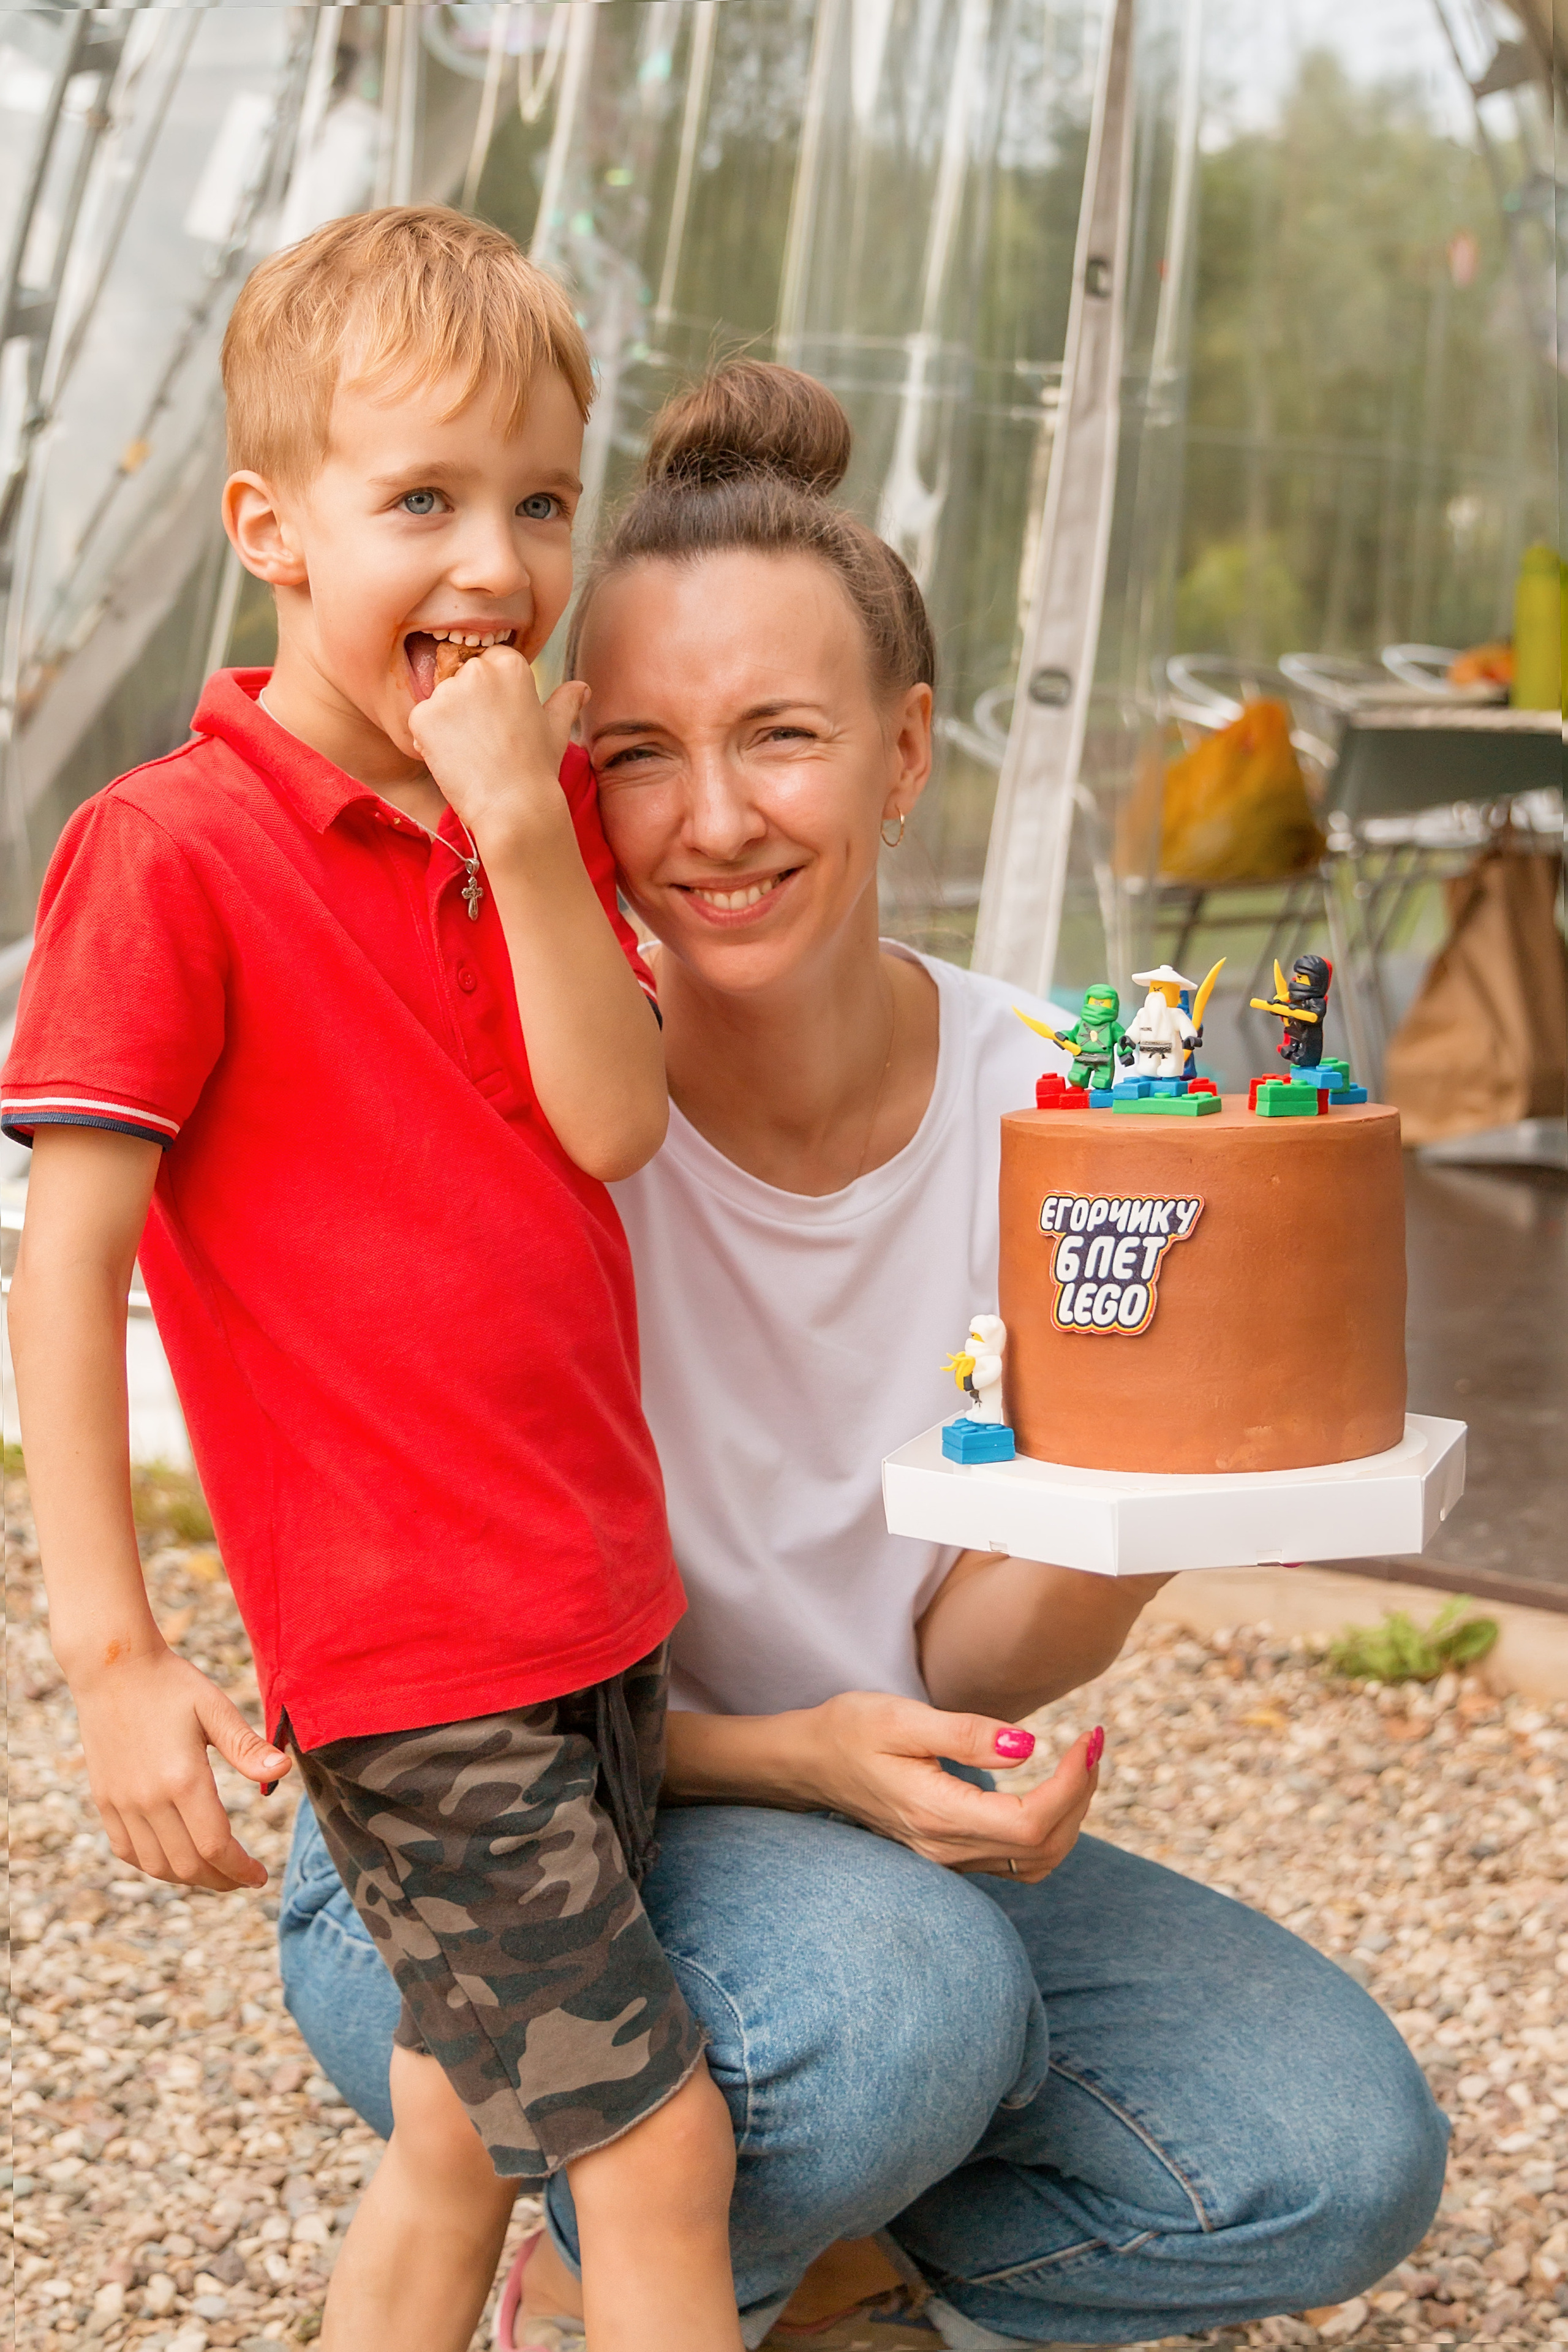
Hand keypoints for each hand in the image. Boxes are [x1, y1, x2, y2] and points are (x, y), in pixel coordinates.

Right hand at [73, 1644, 290, 1891]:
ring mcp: (121, 1803)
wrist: (112, 1667)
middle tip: (243, 1877)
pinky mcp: (104, 1800)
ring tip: (215, 1870)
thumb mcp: (215, 1709)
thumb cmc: (171, 1684)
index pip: (215, 1847)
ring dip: (189, 1877)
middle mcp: (148, 1799)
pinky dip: (154, 1865)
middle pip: (187, 1865)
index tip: (259, 1877)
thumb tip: (283, 1771)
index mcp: (182, 1779)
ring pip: (156, 1865)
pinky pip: (127, 1851)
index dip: (240, 1870)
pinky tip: (175, 1857)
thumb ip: (246, 1747)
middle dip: (220, 1879)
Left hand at [406, 645, 589, 865]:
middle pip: (460, 679)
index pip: (488, 664)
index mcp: (510, 664)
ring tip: (471, 753)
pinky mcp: (423, 715)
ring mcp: (448, 692)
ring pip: (439, 702)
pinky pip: (419, 723)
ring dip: (447, 724)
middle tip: (487, 741)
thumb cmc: (537, 770)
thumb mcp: (556, 729)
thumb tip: (581, 688)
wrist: (514, 807)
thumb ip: (564, 702)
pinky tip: (453, 761)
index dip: (491, 695)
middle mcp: (478, 669)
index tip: (501, 721)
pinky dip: (428, 742)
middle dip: (467, 707)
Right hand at [802, 1691, 1099, 1881]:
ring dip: (1072, 1815)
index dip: (1072, 1784)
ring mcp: (948, 1858)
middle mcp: (947, 1849)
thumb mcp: (902, 1718)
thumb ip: (966, 1733)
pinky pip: (1019, 1859)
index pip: (1031, 1822)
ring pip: (1037, 1859)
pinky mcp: (951, 1853)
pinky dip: (1050, 1829)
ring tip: (1080, 1764)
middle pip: (1044, 1845)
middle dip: (1082, 1794)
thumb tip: (1029, 1747)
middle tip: (1092, 1741)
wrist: (810, 1763)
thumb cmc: (851, 1730)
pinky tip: (1051, 1790)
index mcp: (938, 1814)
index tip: (1087, 1737)